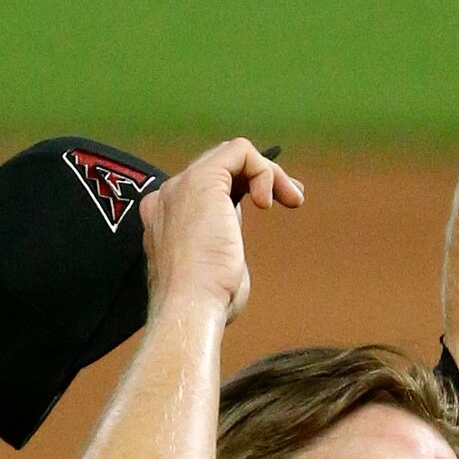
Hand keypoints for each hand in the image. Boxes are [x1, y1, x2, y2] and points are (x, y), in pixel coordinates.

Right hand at [139, 138, 303, 324]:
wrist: (191, 306)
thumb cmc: (206, 302)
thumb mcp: (215, 270)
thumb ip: (218, 248)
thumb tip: (231, 244)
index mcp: (166, 217)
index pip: (208, 187)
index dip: (244, 188)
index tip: (273, 202)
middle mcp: (169, 196)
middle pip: (222, 167)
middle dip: (263, 175)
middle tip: (292, 196)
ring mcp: (182, 185)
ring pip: (233, 155)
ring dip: (270, 174)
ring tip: (292, 199)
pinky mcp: (202, 179)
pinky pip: (240, 151)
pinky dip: (265, 171)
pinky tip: (269, 202)